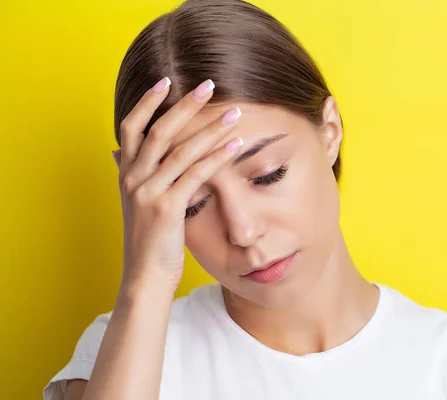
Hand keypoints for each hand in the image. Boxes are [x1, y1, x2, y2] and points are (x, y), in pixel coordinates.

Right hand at [112, 77, 242, 292]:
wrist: (145, 277)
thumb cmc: (150, 240)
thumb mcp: (137, 203)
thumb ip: (136, 176)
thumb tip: (122, 153)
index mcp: (126, 173)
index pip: (130, 127)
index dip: (146, 101)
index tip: (165, 81)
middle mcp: (133, 178)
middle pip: (158, 130)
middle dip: (185, 105)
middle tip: (209, 85)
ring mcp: (148, 192)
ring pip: (180, 150)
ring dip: (210, 129)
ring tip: (234, 114)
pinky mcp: (166, 208)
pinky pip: (195, 176)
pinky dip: (217, 158)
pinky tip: (235, 146)